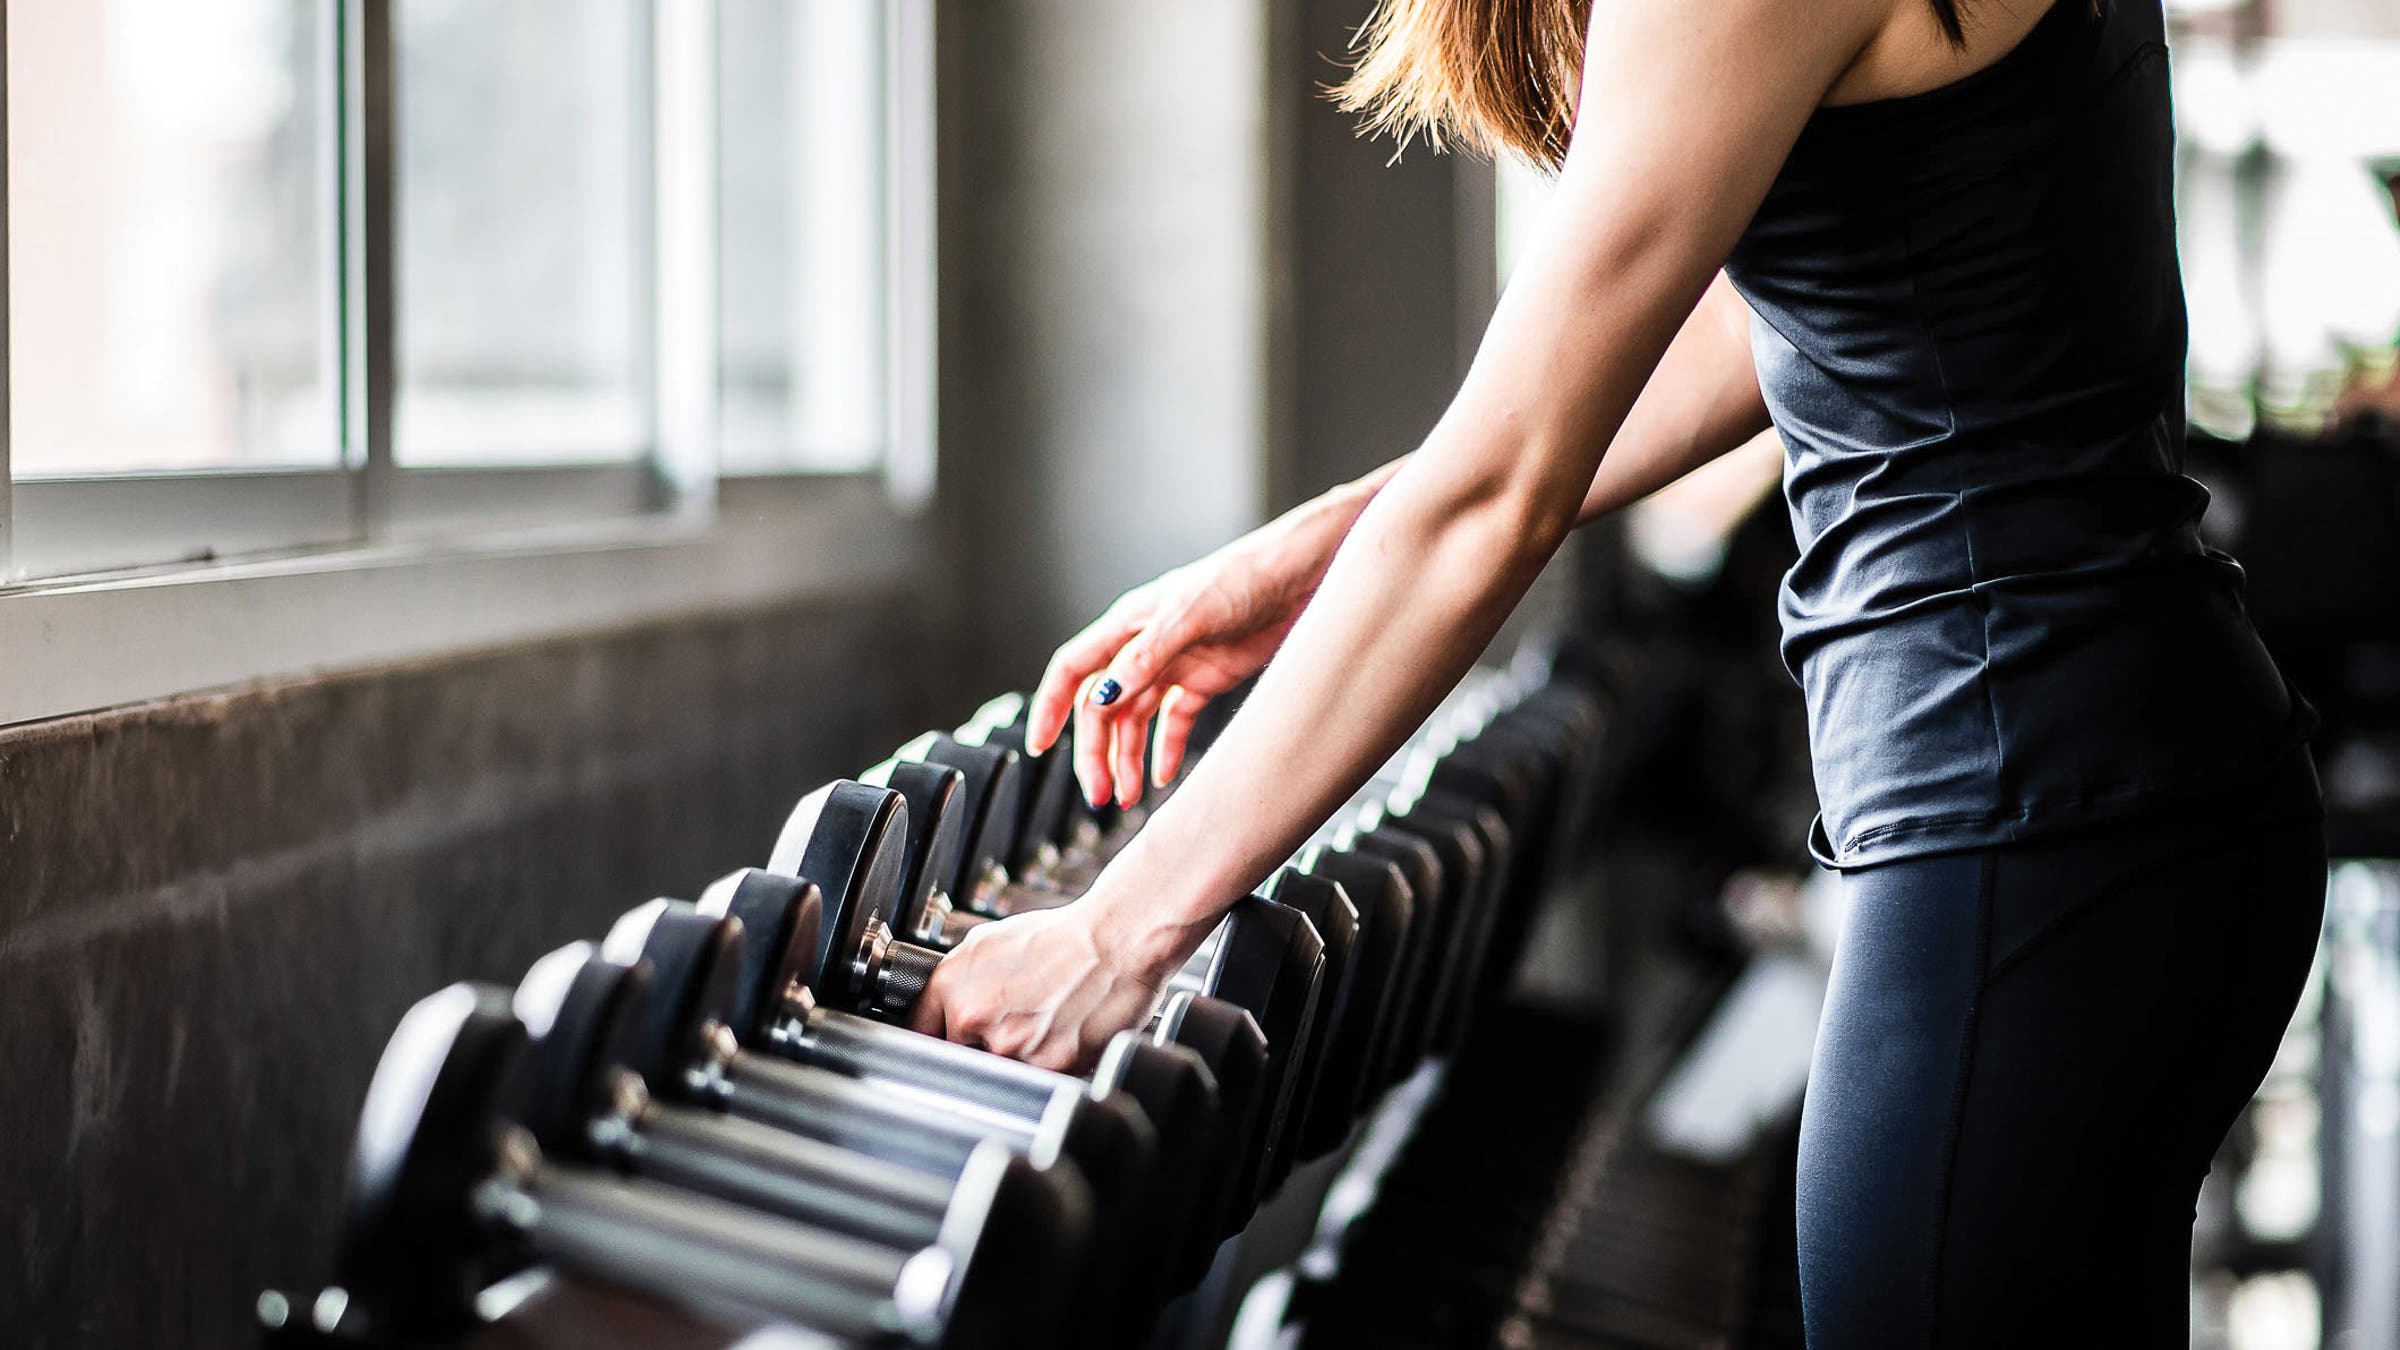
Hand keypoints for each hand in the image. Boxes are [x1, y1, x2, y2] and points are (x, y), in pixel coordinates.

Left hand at [904, 903, 1175, 1073]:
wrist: (1119, 939)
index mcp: (952, 985)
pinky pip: (1035, 1084)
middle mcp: (973, 1016)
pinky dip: (1046, 1070)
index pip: (918, 1034)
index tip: (941, 1048)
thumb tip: (935, 1012)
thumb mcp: (991, 942)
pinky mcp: (1047, 1066)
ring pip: (997, 1076)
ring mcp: (1009, 1045)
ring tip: (1042, 1031)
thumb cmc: (1063, 937)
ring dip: (1015, 1064)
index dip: (933, 1042)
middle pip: (958, 1060)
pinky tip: (1062, 1039)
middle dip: (979, 1052)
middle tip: (1011, 1031)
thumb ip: (956, 980)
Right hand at [1026, 511, 1342, 808]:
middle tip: (1100, 794)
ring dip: (1126, 759)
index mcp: (1129, 625)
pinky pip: (1174, 722)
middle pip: (1102, 707)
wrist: (1304, 574)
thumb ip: (1145, 657)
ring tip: (1127, 796)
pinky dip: (1164, 750)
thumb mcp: (1191, 614)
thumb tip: (1102, 697)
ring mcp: (1175, 664)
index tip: (1041, 748)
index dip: (1052, 708)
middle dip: (1096, 752)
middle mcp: (1144, 647)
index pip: (1073, 670)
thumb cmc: (1244, 576)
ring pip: (1135, 721)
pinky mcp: (1207, 678)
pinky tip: (1161, 776)